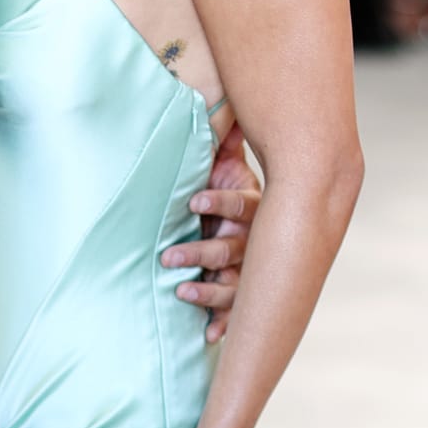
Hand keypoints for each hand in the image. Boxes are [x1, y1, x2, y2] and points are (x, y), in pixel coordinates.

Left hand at [161, 121, 259, 339]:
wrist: (258, 221)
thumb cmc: (228, 186)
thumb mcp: (224, 162)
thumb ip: (223, 137)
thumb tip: (221, 94)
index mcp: (253, 205)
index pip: (240, 204)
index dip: (218, 201)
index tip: (192, 201)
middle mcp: (258, 238)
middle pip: (234, 247)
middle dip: (201, 251)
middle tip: (169, 257)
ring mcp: (253, 268)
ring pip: (236, 282)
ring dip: (208, 289)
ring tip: (181, 291)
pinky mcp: (245, 292)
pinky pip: (237, 309)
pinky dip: (223, 320)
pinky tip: (208, 334)